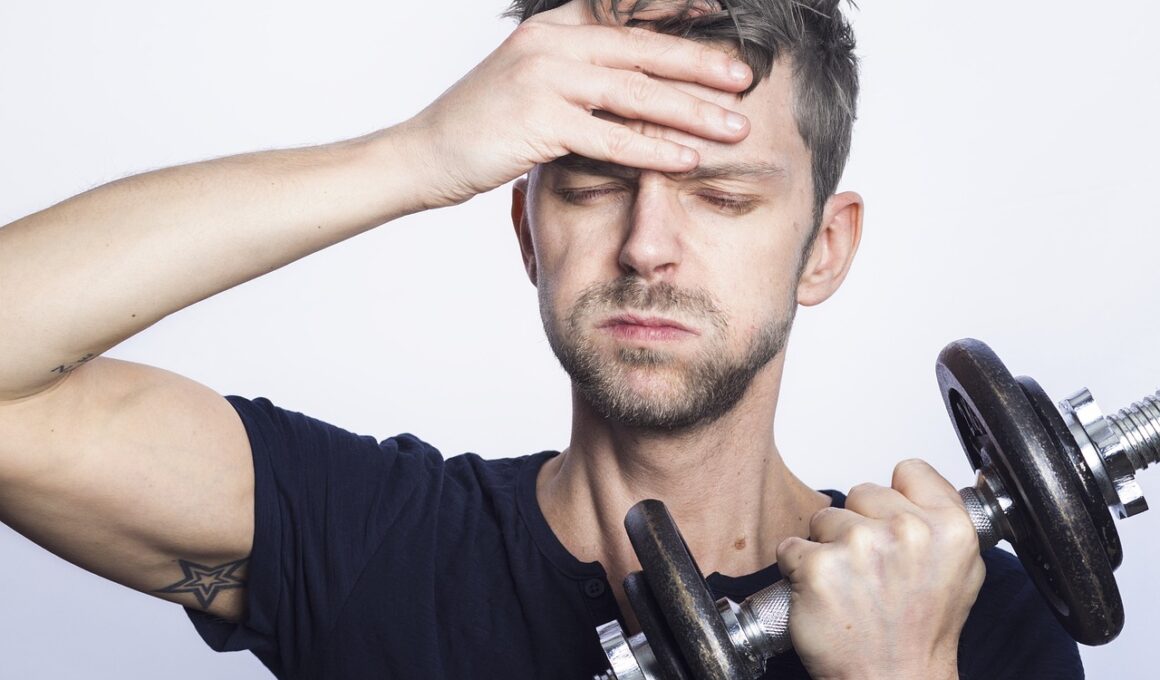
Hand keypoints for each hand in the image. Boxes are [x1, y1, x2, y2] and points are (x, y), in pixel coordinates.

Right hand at [396, 0, 751, 207]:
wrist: (424, 154)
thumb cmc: (482, 124)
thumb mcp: (529, 80)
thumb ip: (578, 73)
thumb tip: (630, 82)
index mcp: (554, 29)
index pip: (629, 19)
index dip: (680, 21)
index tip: (726, 28)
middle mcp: (552, 44)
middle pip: (642, 52)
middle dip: (700, 67)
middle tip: (745, 81)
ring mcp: (543, 79)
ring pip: (634, 93)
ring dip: (690, 111)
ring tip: (733, 127)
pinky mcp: (538, 121)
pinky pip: (609, 136)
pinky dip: (652, 148)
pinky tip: (686, 158)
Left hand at [777, 460, 983, 679]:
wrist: (894, 679)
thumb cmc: (920, 633)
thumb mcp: (960, 570)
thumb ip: (940, 521)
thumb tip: (913, 486)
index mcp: (949, 528)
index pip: (909, 470)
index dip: (895, 498)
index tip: (892, 524)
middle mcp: (908, 532)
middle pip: (861, 492)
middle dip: (858, 526)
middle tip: (872, 571)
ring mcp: (861, 547)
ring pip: (824, 518)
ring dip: (828, 548)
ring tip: (850, 587)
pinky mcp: (818, 566)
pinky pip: (792, 546)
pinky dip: (798, 569)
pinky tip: (824, 595)